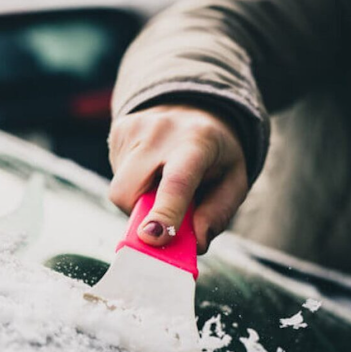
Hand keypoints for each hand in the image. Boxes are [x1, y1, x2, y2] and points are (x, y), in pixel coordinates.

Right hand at [108, 104, 247, 253]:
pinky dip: (132, 187)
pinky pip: (117, 177)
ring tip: (160, 186)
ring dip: (138, 203)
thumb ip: (218, 214)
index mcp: (198, 141)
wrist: (196, 107)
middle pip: (129, 190)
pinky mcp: (118, 131)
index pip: (176, 181)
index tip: (153, 238)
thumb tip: (194, 244)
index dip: (164, 213)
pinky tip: (150, 172)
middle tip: (162, 220)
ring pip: (120, 190)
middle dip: (140, 217)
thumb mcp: (233, 181)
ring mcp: (134, 128)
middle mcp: (161, 130)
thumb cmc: (215, 152)